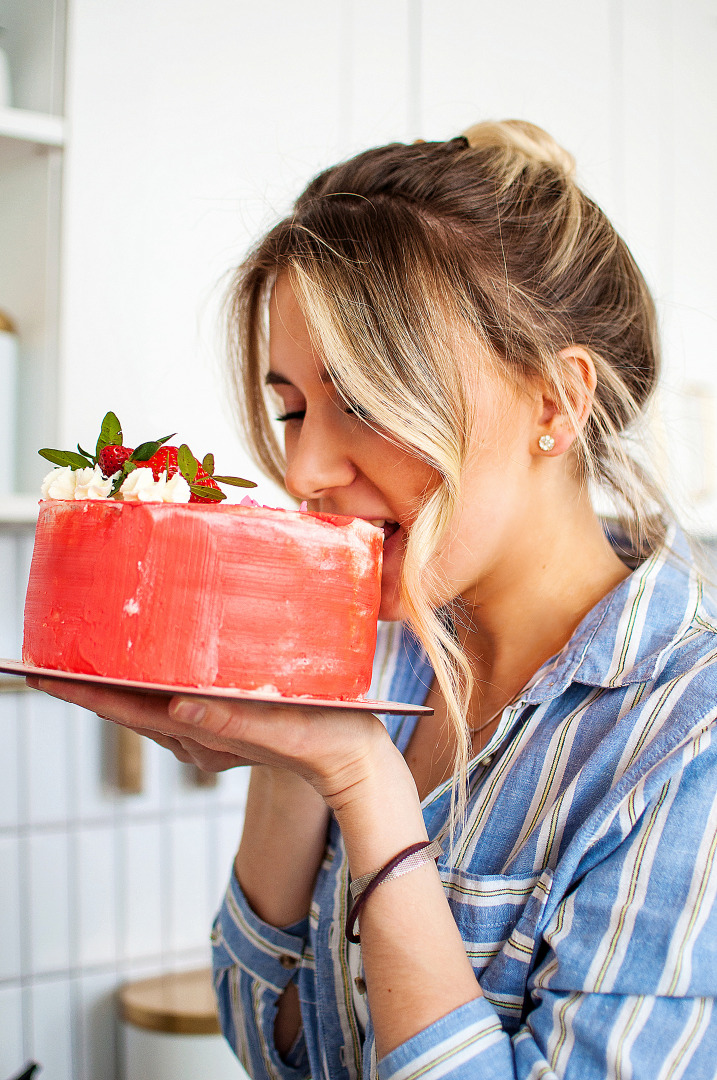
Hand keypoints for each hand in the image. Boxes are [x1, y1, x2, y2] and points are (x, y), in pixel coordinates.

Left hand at [25, 675, 394, 802]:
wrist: (358, 762)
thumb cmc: (328, 740)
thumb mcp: (282, 727)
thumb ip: (230, 722)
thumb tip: (176, 708)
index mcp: (202, 732)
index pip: (127, 709)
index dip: (81, 691)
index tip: (39, 674)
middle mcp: (197, 735)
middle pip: (127, 706)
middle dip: (87, 683)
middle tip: (49, 653)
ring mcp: (210, 731)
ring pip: (149, 703)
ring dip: (118, 680)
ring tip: (89, 648)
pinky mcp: (228, 721)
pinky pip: (176, 700)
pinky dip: (154, 681)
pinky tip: (153, 660)